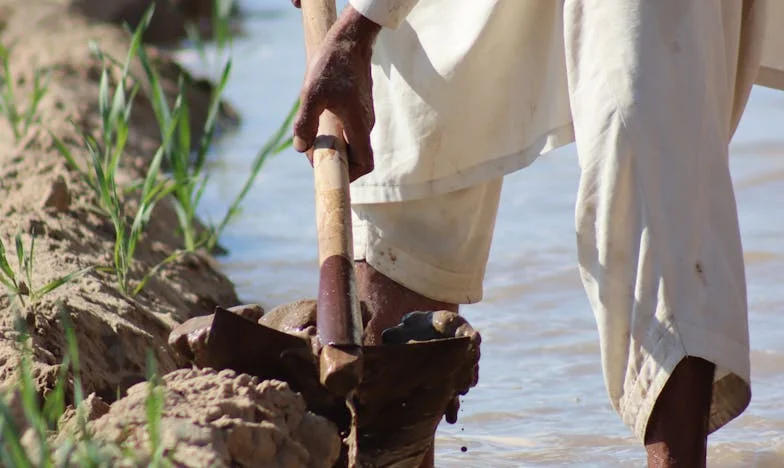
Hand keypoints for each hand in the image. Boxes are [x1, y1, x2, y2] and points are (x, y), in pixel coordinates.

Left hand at [293, 5, 381, 181]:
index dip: (349, 175)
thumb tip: (300, 148)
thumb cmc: (332, 64)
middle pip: (358, 157)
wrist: (350, 40)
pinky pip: (352, 131)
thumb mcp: (311, 93)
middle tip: (314, 154)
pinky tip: (320, 124)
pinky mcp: (360, 108)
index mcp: (358, 125)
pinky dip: (338, 136)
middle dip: (337, 162)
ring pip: (353, 143)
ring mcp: (364, 116)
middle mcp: (366, 124)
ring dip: (336, 147)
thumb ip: (306, 123)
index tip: (329, 171)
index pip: (364, 163)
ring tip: (313, 139)